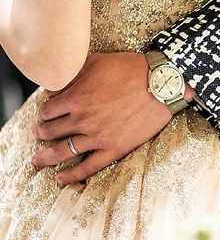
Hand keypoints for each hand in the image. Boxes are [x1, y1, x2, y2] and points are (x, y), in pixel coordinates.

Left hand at [32, 52, 192, 184]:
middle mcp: (82, 120)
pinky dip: (71, 174)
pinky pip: (88, 167)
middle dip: (42, 132)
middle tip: (40, 133)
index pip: (48, 109)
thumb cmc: (130, 70)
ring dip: (47, 156)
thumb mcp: (95, 61)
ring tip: (39, 159)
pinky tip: (59, 178)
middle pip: (51, 130)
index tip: (48, 112)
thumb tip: (56, 81)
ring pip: (63, 151)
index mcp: (75, 98)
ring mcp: (97, 137)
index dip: (46, 110)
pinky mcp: (114, 148)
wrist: (160, 85)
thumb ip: (72, 72)